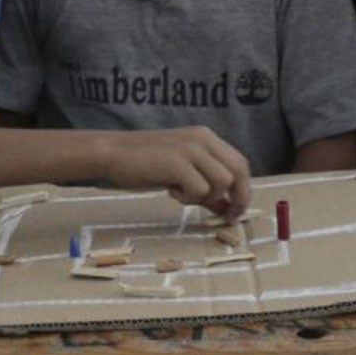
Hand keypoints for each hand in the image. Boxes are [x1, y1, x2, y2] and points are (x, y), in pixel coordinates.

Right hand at [100, 128, 252, 220]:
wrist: (112, 154)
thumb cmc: (144, 164)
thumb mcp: (181, 171)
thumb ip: (205, 185)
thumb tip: (226, 208)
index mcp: (206, 138)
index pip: (240, 163)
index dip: (243, 190)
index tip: (235, 211)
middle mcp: (202, 139)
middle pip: (239, 171)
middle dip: (237, 198)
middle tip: (226, 216)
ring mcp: (191, 149)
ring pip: (222, 182)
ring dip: (206, 197)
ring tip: (183, 194)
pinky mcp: (177, 163)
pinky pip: (200, 189)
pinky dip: (189, 198)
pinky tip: (171, 191)